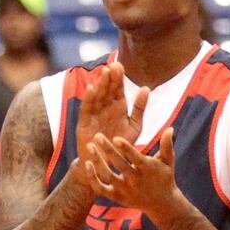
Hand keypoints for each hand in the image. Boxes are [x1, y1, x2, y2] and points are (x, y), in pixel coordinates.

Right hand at [74, 64, 146, 188]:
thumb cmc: (121, 145)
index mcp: (117, 107)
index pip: (117, 88)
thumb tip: (146, 88)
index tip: (121, 66)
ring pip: (96, 96)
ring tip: (104, 73)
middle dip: (109, 78)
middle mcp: (105, 108)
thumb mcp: (135, 126)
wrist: (107, 164)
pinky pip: (86, 110)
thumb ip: (140, 108)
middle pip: (106, 89)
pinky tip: (90, 88)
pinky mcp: (84, 124)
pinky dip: (87, 99)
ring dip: (99, 85)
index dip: (118, 77)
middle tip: (114, 66)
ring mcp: (94, 115)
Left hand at [80, 128, 180, 219]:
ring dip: (97, 162)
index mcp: (147, 170)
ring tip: (90, 146)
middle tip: (97, 136)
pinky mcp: (116, 197)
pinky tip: (86, 164)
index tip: (116, 138)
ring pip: (108, 176)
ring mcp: (124, 190)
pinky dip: (92, 178)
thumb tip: (170, 128)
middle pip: (119, 165)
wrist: (161, 204)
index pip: (135, 158)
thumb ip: (167, 145)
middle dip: (108, 150)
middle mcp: (135, 180)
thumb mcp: (168, 162)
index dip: (126, 149)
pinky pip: (100, 189)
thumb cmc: (164, 177)